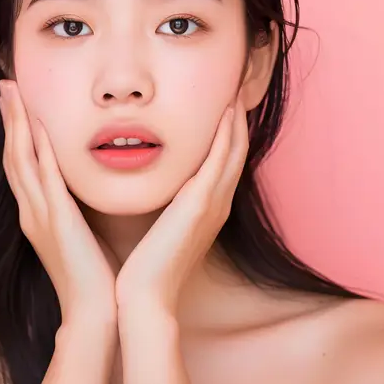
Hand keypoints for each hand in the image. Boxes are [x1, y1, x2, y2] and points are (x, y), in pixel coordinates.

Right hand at [0, 79, 117, 325]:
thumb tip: (84, 193)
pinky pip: (45, 179)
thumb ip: (77, 212)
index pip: (23, 165)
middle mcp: (31, 212)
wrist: (92, 314)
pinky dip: (39, 151)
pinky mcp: (57, 222)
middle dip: (10, 120)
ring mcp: (40, 216)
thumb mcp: (81, 236)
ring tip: (12, 94)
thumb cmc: (94, 278)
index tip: (16, 104)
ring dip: (17, 125)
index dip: (17, 133)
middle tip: (6, 87)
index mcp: (37, 216)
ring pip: (21, 161)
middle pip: (13, 156)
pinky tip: (39, 126)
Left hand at [115, 92, 248, 316]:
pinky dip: (226, 134)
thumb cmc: (146, 267)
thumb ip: (166, 209)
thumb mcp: (162, 230)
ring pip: (235, 151)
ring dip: (237, 119)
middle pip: (237, 151)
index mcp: (209, 210)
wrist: (145, 295)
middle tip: (238, 88)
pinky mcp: (200, 203)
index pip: (225, 162)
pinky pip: (220, 159)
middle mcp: (218, 204)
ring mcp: (213, 203)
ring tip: (236, 91)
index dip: (229, 133)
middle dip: (238, 120)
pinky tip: (226, 112)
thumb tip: (160, 192)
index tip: (225, 106)